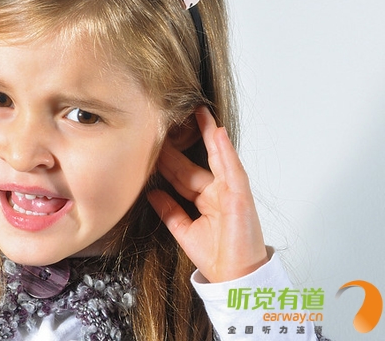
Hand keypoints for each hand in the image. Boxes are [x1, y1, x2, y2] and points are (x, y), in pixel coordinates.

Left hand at [147, 106, 268, 282]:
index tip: (153, 143)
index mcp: (205, 200)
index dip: (168, 159)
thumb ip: (169, 210)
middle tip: (168, 120)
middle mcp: (217, 192)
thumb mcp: (184, 230)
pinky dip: (224, 150)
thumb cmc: (216, 257)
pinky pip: (231, 168)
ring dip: (208, 134)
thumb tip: (151, 193)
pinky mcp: (240, 195)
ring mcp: (230, 191)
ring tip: (198, 113)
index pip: (182, 175)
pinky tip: (216, 132)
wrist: (235, 278)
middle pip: (194, 163)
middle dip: (181, 143)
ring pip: (216, 157)